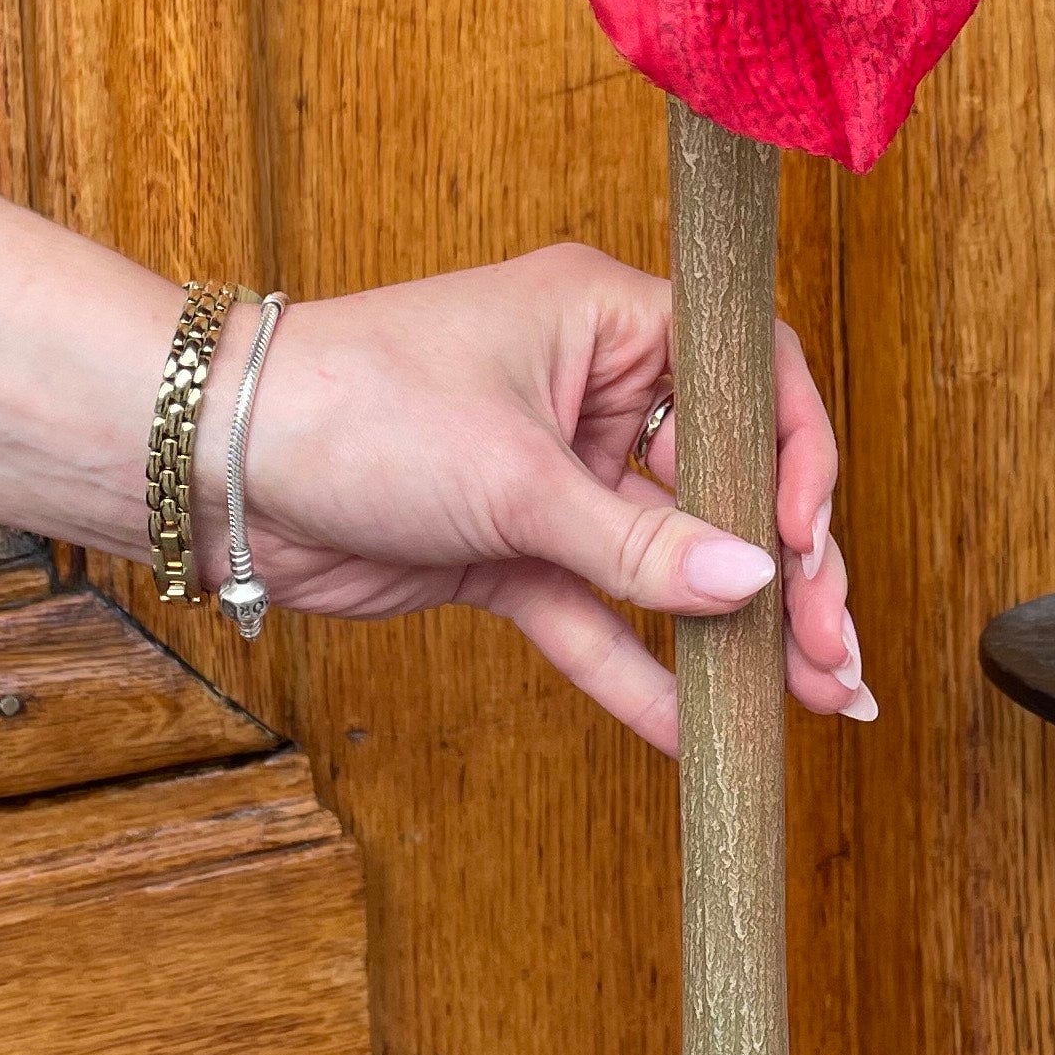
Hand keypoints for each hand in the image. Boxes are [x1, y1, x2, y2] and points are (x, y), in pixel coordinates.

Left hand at [232, 243, 864, 754]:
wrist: (216, 465)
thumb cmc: (354, 406)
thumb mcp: (514, 476)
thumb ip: (640, 545)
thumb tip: (754, 585)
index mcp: (608, 320)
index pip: (750, 374)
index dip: (796, 457)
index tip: (804, 542)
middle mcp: (595, 392)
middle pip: (725, 485)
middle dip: (787, 575)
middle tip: (838, 654)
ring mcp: (555, 478)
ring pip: (669, 564)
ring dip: (733, 634)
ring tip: (811, 702)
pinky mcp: (510, 551)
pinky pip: (596, 616)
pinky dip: (640, 673)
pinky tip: (696, 733)